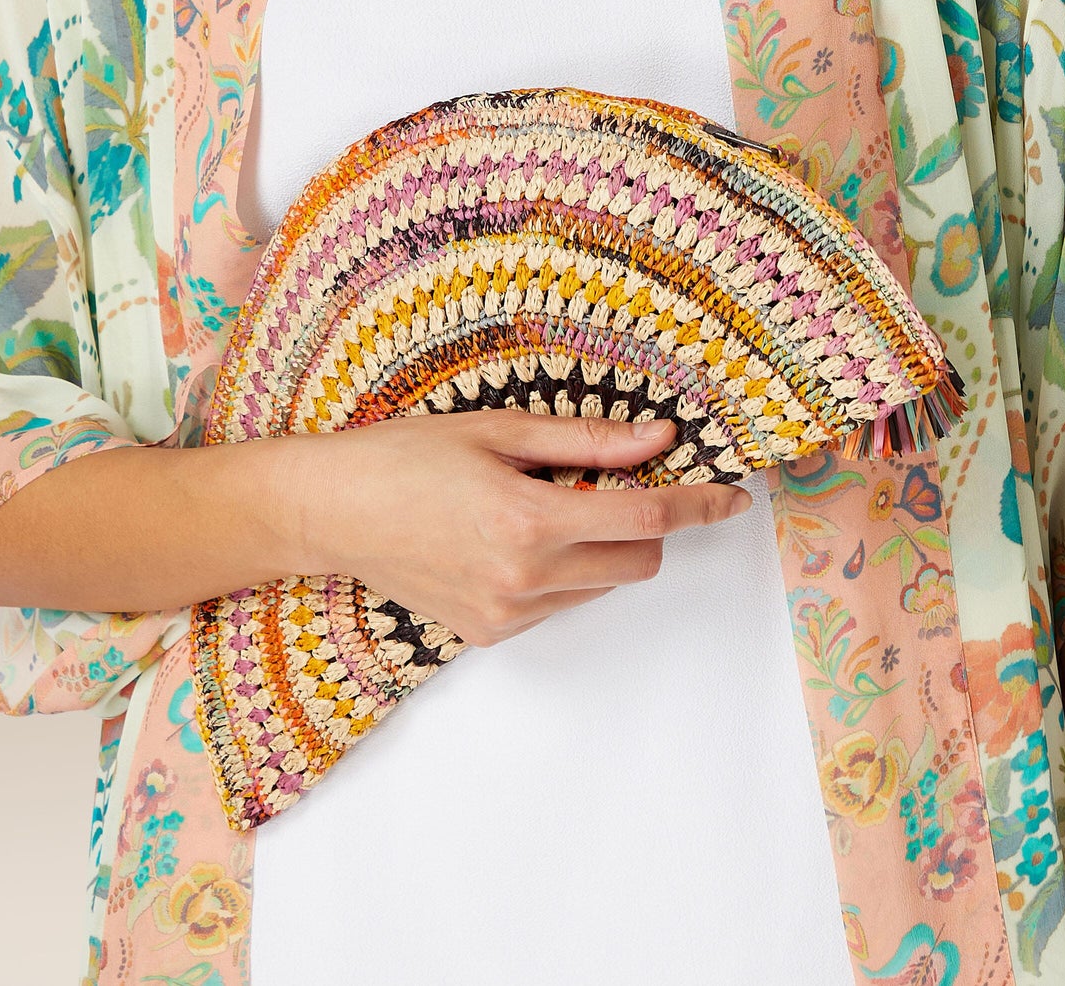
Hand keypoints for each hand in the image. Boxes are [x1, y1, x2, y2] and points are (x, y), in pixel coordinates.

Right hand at [269, 409, 753, 646]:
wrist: (332, 512)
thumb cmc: (406, 457)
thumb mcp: (499, 430)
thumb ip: (586, 441)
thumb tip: (659, 439)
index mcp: (530, 520)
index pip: (646, 516)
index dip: (698, 504)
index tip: (732, 496)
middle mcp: (526, 579)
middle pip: (638, 559)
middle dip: (644, 521)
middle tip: (608, 479)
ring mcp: (509, 614)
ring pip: (602, 583)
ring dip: (600, 546)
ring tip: (540, 504)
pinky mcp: (492, 634)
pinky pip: (561, 603)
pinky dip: (562, 570)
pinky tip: (512, 537)